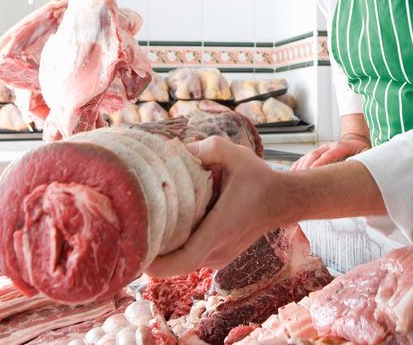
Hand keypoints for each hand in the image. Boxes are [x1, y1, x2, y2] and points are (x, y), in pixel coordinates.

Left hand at [146, 136, 283, 276]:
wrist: (282, 201)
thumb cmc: (260, 180)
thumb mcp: (238, 155)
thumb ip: (209, 147)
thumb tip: (177, 149)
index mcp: (220, 228)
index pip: (184, 261)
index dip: (157, 265)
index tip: (137, 256)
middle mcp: (219, 249)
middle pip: (177, 266)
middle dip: (152, 258)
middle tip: (130, 238)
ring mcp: (220, 257)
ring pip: (184, 263)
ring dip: (165, 253)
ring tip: (146, 231)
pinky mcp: (220, 256)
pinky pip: (192, 258)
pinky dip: (178, 250)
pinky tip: (169, 230)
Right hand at [291, 136, 369, 171]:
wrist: (354, 142)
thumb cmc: (361, 151)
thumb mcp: (366, 154)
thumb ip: (363, 161)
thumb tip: (361, 172)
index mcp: (343, 146)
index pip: (331, 152)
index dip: (322, 161)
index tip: (314, 169)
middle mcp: (330, 146)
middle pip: (316, 154)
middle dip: (309, 165)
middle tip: (303, 178)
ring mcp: (322, 150)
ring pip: (309, 156)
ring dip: (302, 166)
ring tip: (297, 179)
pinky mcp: (317, 154)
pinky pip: (305, 159)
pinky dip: (299, 166)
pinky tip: (294, 174)